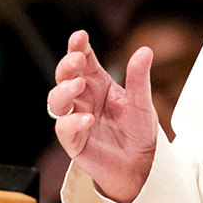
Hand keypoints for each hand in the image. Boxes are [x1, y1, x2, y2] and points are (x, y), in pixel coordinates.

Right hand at [46, 30, 157, 202]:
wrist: (142, 165)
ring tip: (79, 85)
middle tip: (77, 59)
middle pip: (65, 76)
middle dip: (67, 65)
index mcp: (99, 84)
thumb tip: (145, 51)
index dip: (78, 47)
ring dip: (64, 90)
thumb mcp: (142, 102)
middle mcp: (84, 98)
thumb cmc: (139, 132)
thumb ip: (139, 78)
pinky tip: (87, 118)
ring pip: (57, 100)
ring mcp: (75, 118)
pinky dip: (72, 121)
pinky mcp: (74, 141)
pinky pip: (64, 128)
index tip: (80, 37)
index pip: (84, 61)